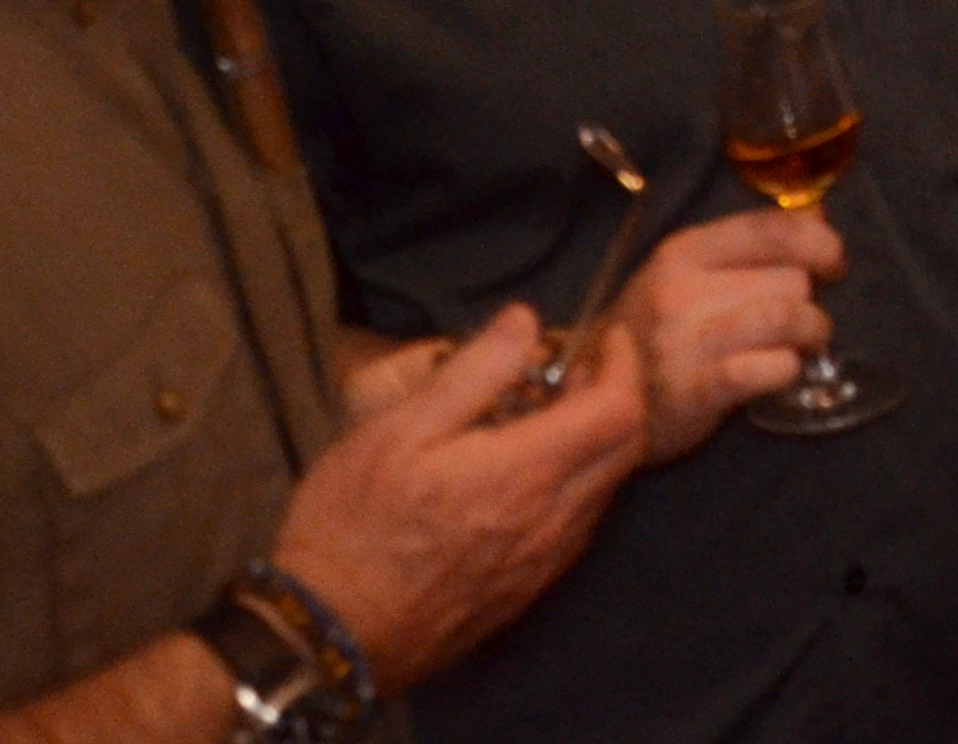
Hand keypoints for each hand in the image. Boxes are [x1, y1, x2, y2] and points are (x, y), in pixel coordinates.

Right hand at [267, 305, 645, 688]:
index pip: (619, 411)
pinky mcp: (527, 590)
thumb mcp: (399, 430)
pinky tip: (527, 472)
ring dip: (595, 442)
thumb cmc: (353, 525)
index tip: (607, 337)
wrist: (331, 635)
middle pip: (627, 449)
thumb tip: (526, 321)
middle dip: (617, 397)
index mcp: (527, 474)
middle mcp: (553, 522)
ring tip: (545, 415)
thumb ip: (473, 372)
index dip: (624, 364)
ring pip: (605, 488)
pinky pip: (578, 525)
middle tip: (574, 371)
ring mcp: (544, 563)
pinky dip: (576, 483)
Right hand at [612, 207, 840, 463]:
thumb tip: (818, 219)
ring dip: (811, 333)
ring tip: (803, 345)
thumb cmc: (652, 331)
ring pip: (788, 317)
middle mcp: (681, 289)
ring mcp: (685, 341)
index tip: (834, 263)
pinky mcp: (695, 391)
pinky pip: (770, 369)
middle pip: (790, 277)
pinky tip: (782, 372)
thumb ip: (749, 245)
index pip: (771, 228)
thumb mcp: (688, 273)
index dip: (818, 242)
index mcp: (683, 251)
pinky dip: (788, 369)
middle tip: (799, 319)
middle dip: (807, 299)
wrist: (594, 399)